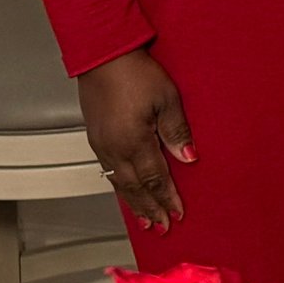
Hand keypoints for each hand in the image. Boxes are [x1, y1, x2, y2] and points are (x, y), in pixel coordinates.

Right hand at [77, 49, 192, 230]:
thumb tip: (188, 157)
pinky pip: (108, 170)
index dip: (168, 197)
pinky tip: (125, 191)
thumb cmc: (135, 71)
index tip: (179, 213)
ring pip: (119, 183)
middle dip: (151, 208)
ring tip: (145, 219)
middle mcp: (114, 148)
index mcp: (134, 140)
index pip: (156, 178)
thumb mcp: (167, 98)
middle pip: (136, 187)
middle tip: (163, 227)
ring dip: (134, 203)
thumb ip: (177, 131)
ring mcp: (102, 144)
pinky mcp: (96, 137)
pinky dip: (119, 187)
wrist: (103, 55)